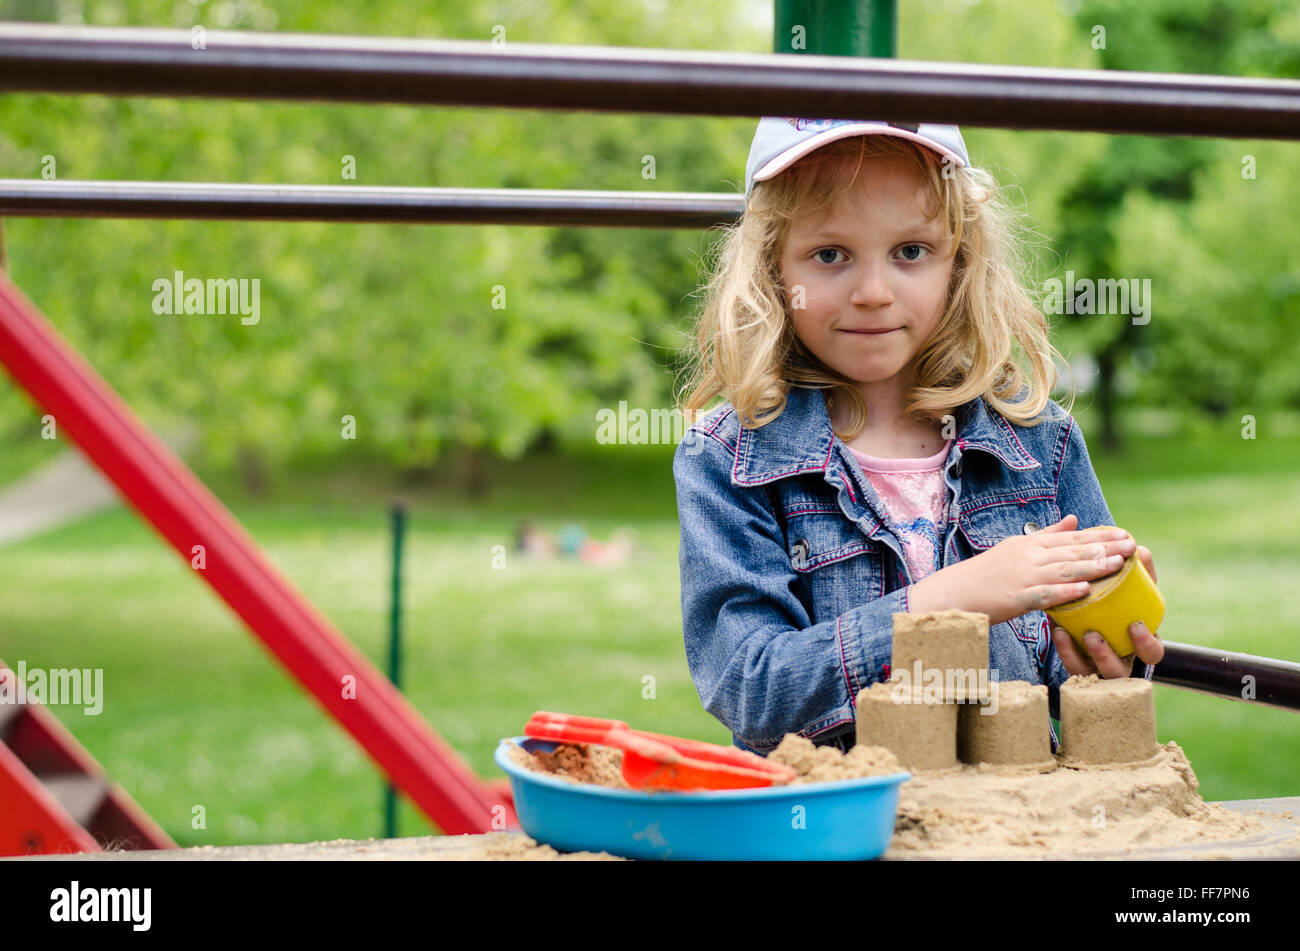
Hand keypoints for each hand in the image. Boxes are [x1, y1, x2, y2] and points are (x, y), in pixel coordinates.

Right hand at [909, 513, 1134, 624]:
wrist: (956, 592)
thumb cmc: (987, 573)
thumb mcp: (1016, 547)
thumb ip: (1048, 535)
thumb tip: (1074, 519)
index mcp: (1031, 544)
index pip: (1072, 537)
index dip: (1101, 536)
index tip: (1125, 534)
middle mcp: (1029, 556)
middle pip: (1073, 550)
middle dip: (1105, 548)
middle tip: (1132, 546)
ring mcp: (1023, 576)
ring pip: (1063, 569)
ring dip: (1092, 567)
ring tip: (1117, 565)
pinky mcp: (1017, 597)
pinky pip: (1045, 594)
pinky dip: (1065, 591)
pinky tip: (1085, 590)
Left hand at [1050, 543, 1162, 677]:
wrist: (1085, 610)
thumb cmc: (1117, 599)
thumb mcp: (1128, 588)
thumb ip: (1136, 571)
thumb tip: (1139, 549)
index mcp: (1139, 642)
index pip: (1152, 652)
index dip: (1146, 644)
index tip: (1135, 625)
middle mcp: (1119, 658)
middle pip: (1118, 671)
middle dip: (1107, 656)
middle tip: (1094, 635)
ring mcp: (1094, 664)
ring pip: (1090, 672)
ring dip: (1079, 653)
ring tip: (1073, 631)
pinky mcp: (1074, 662)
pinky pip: (1070, 662)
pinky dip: (1064, 648)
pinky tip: (1057, 629)